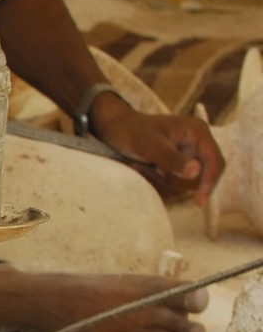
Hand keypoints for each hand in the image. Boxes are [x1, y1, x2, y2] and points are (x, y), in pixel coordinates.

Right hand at [26, 271, 208, 331]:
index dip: (198, 302)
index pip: (191, 297)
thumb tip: (168, 304)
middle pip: (188, 327)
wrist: (56, 306)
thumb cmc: (86, 289)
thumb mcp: (121, 282)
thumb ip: (148, 292)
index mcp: (150, 289)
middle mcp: (150, 313)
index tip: (197, 306)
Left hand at [91, 97, 223, 204]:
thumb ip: (173, 159)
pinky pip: (173, 188)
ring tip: (140, 166)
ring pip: (185, 186)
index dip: (210, 182)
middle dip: (175, 180)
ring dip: (161, 182)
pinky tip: (141, 169)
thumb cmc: (132, 131)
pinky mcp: (176, 169)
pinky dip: (156, 183)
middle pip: (201, 178)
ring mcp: (186, 158)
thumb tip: (196, 172)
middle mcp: (196, 146)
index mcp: (198, 133)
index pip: (215, 162)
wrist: (115, 129)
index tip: (199, 202)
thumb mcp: (151, 145)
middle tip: (152, 169)